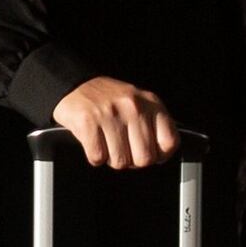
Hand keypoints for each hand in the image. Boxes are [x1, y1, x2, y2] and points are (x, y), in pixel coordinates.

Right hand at [48, 75, 175, 171]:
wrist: (75, 85)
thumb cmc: (110, 101)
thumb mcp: (141, 105)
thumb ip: (155, 126)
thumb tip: (160, 156)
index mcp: (151, 103)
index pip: (170, 143)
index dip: (160, 155)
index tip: (150, 152)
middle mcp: (133, 107)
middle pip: (144, 158)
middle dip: (133, 160)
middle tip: (124, 150)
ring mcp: (110, 114)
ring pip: (120, 162)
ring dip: (111, 158)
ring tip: (107, 143)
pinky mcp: (88, 122)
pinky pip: (98, 157)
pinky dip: (95, 156)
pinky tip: (94, 142)